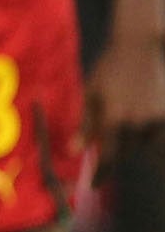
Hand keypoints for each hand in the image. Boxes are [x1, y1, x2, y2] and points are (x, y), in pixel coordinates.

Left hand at [83, 32, 164, 166]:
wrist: (138, 46)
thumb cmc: (107, 70)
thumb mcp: (90, 95)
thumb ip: (86, 126)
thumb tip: (75, 152)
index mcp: (114, 119)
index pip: (108, 157)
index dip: (101, 174)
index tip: (94, 185)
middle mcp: (137, 122)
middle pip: (125, 152)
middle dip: (115, 150)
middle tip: (107, 139)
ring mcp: (156, 117)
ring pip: (143, 144)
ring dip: (132, 141)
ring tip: (124, 120)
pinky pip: (158, 135)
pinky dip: (149, 135)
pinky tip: (139, 122)